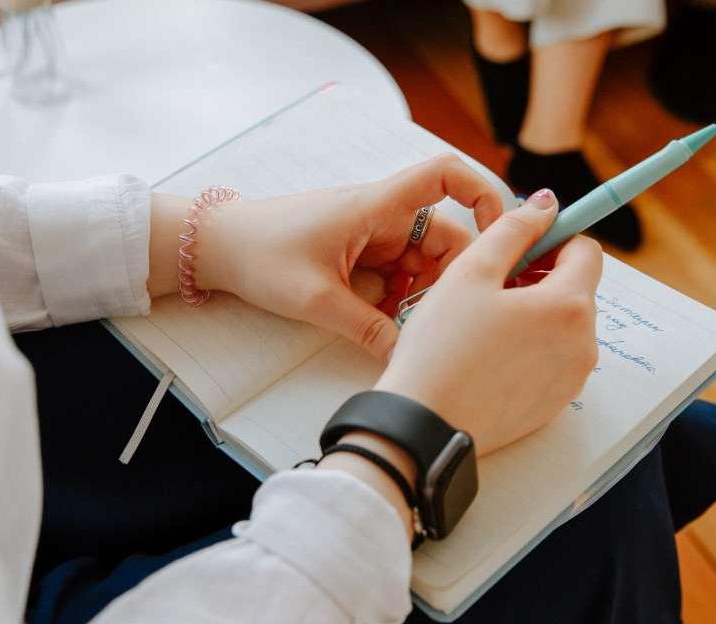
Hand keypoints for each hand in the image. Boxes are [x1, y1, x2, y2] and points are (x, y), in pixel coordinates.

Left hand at [191, 155, 504, 360]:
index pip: (445, 175)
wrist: (216, 247)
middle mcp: (381, 214)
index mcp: (376, 206)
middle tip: (438, 318)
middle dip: (449, 277)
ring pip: (422, 262)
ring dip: (422, 293)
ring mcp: (371, 235)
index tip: (499, 234)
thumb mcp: (315, 299)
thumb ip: (367, 328)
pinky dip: (399, 298)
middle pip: (445, 235)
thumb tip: (406, 356)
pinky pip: (397, 274)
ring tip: (404, 326)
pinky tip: (385, 324)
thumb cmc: (259, 254)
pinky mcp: (359, 254)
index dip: (483, 194)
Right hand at [374, 189, 602, 454]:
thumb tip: (546, 204)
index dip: (552, 238)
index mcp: (569, 305)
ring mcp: (571, 379)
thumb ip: (514, 229)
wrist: (425, 424)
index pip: (586, 251)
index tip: (518, 244)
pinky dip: (528, 347)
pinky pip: (551, 360)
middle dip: (539, 277)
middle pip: (575, 289)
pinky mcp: (554, 404)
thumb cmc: (441, 348)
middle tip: (489, 284)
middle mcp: (583, 344)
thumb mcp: (471, 272)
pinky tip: (487, 354)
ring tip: (483, 321)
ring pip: (562, 326)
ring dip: (533, 313)